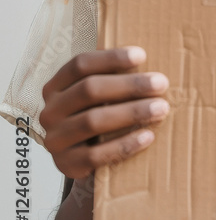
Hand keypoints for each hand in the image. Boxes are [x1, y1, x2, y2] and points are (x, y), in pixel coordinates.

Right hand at [40, 47, 169, 178]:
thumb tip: (147, 59)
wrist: (84, 162)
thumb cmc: (98, 117)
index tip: (142, 55)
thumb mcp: (98, 96)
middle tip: (161, 83)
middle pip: (89, 90)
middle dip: (129, 85)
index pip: (80, 64)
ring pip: (92, 121)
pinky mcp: (66, 164)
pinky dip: (124, 144)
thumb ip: (113, 78)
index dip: (111, 58)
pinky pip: (96, 155)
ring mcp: (55, 139)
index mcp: (56, 87)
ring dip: (131, 113)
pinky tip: (147, 137)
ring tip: (161, 109)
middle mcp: (50, 111)